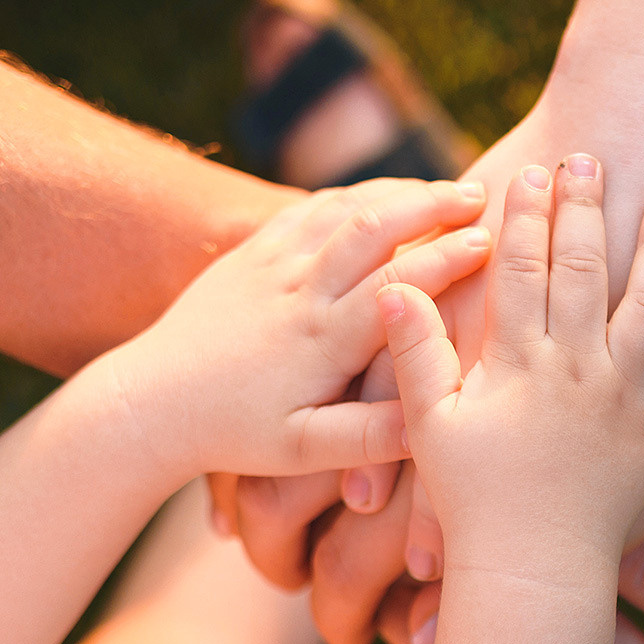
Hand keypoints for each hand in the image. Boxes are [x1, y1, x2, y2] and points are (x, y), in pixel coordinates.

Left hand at [110, 178, 488, 478]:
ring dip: (399, 192)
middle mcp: (297, 291)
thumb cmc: (233, 435)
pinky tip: (383, 197)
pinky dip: (354, 195)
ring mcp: (271, 263)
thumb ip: (371, 439)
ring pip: (343, 208)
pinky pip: (309, 208)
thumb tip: (438, 425)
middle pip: (373, 226)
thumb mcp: (302, 453)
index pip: (396, 284)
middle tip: (483, 194)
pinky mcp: (251, 251)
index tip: (493, 243)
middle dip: (432, 204)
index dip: (448, 258)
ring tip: (445, 189)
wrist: (151, 402)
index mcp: (319, 339)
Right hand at [340, 69, 643, 573]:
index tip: (532, 170)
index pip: (521, 271)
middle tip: (595, 158)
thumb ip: (413, 354)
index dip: (527, 217)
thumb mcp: (430, 427)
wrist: (535, 574)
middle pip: (584, 271)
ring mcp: (624, 397)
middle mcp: (576, 371)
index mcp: (517, 365)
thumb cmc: (474, 502)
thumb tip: (391, 286)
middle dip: (587, 209)